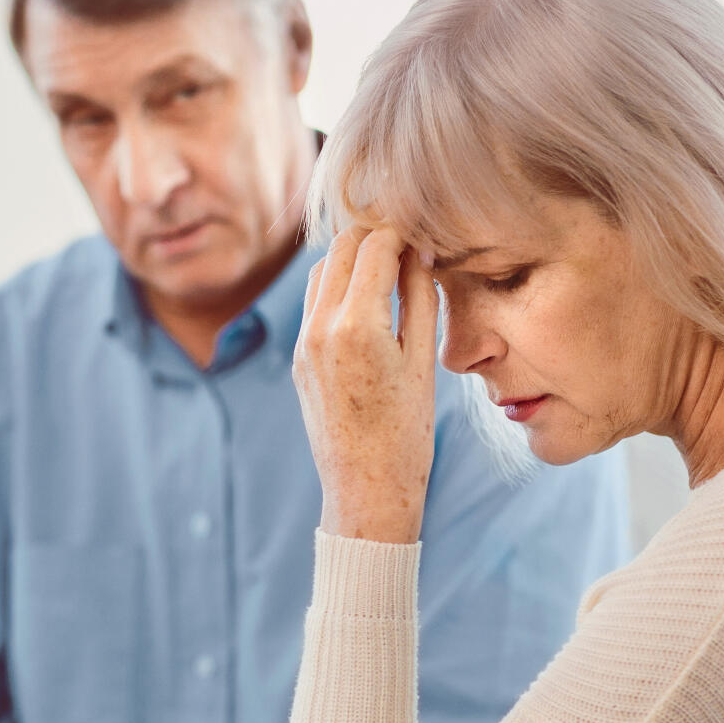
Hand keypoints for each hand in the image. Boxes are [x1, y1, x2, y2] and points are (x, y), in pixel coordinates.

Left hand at [293, 226, 437, 543]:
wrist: (366, 490)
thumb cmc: (407, 434)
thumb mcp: (424, 363)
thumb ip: (419, 299)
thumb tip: (419, 252)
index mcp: (358, 326)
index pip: (375, 246)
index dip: (402, 232)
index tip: (424, 234)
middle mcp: (321, 328)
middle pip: (341, 248)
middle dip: (374, 237)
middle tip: (408, 245)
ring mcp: (303, 343)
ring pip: (321, 270)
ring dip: (351, 259)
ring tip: (388, 270)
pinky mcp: (299, 358)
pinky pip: (313, 302)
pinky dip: (336, 287)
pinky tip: (366, 300)